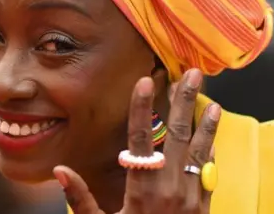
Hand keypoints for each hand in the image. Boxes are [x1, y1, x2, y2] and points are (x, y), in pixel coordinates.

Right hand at [54, 68, 219, 213]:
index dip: (141, 108)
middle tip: (190, 73)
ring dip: (204, 119)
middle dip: (183, 100)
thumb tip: (60, 170)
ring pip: (199, 148)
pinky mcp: (204, 204)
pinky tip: (213, 128)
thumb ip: (81, 199)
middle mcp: (170, 188)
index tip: (144, 82)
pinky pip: (208, 167)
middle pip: (177, 134)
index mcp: (142, 191)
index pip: (140, 139)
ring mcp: (191, 195)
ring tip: (210, 94)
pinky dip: (210, 145)